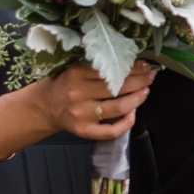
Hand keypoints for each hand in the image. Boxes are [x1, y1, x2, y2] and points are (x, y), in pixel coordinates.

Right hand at [33, 61, 155, 140]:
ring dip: (138, 99)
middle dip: (141, 81)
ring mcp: (81, 114)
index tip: (145, 65)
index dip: (133, 68)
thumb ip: (96, 66)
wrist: (43, 106)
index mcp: (76, 74)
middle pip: (118, 88)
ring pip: (119, 108)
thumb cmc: (64, 84)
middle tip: (150, 76)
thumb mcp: (74, 69)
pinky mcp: (83, 130)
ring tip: (145, 91)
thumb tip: (131, 61)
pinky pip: (111, 131)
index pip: (111, 70)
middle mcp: (78, 94)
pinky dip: (127, 123)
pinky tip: (133, 113)